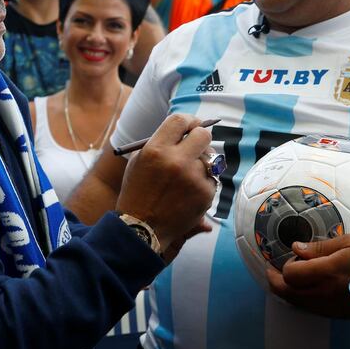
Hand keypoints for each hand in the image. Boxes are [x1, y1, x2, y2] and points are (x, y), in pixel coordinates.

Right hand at [116, 114, 216, 250]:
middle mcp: (177, 161)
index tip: (192, 125)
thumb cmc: (138, 191)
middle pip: (203, 134)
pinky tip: (188, 192)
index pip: (180, 120)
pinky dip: (203, 183)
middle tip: (197, 144)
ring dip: (202, 163)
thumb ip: (161, 143)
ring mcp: (193, 178)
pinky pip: (212, 179)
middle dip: (201, 137)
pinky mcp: (205, 194)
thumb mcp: (139, 161)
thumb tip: (187, 130)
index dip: (189, 120)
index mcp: (156, 149)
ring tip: (186, 176)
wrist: (142, 227)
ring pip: (210, 158)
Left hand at [267, 234, 349, 318]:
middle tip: (273, 270)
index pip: (289, 275)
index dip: (285, 265)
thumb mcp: (348, 243)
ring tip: (289, 277)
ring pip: (296, 303)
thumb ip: (318, 247)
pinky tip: (307, 289)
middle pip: (286, 293)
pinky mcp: (339, 315)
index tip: (292, 256)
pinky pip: (311, 309)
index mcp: (325, 273)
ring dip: (288, 291)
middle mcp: (323, 294)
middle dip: (275, 281)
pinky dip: (301, 299)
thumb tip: (296, 248)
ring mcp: (330, 307)